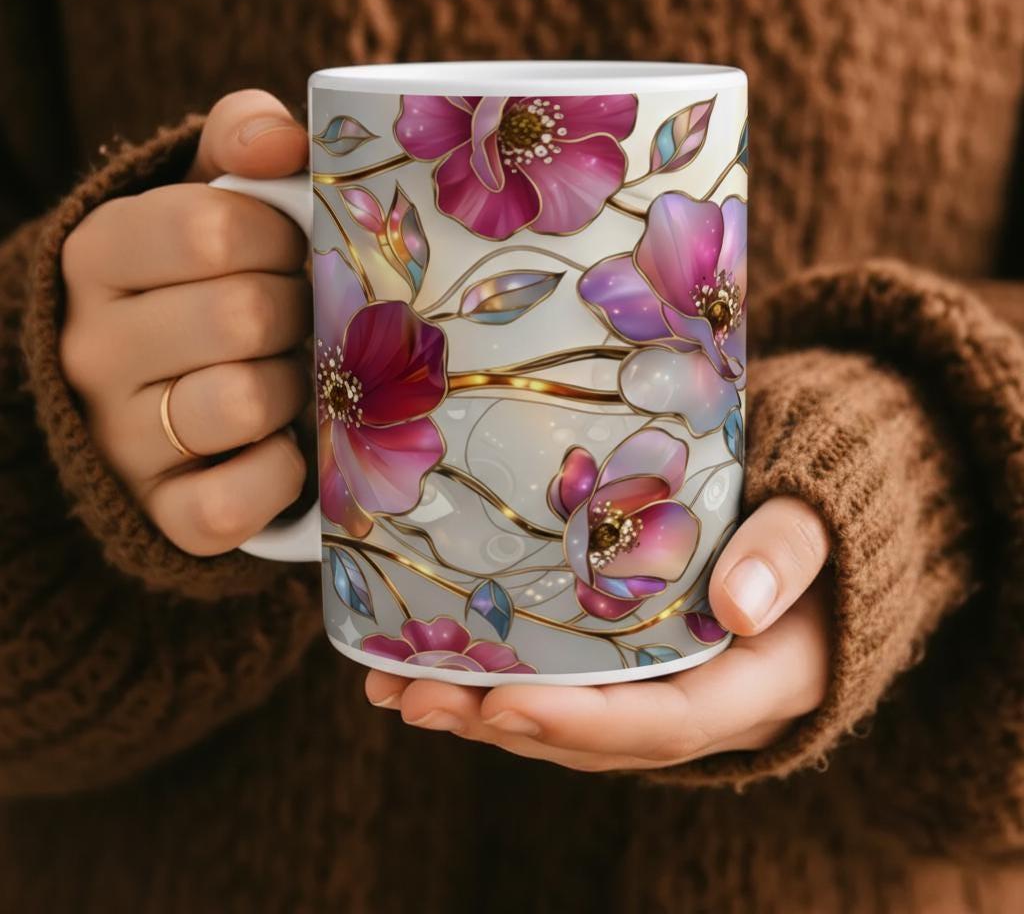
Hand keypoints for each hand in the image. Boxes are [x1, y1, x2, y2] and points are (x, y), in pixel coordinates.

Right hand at [60, 90, 311, 555]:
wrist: (160, 392)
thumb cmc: (205, 281)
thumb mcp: (209, 195)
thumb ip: (240, 142)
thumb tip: (281, 140)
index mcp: (100, 257)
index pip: (210, 228)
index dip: (283, 238)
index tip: (298, 249)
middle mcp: (91, 348)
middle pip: (241, 316)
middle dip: (302, 313)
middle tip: (310, 316)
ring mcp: (117, 438)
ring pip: (242, 402)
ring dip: (299, 389)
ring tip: (299, 377)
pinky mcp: (159, 512)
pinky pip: (231, 502)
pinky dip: (282, 475)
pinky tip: (291, 448)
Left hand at [364, 497, 830, 771]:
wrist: (830, 535)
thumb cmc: (829, 526)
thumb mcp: (826, 528)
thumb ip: (790, 552)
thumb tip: (745, 602)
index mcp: (755, 685)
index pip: (663, 724)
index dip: (582, 725)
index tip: (500, 704)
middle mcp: (701, 704)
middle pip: (593, 735)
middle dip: (500, 721)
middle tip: (411, 694)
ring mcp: (665, 688)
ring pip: (567, 718)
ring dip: (478, 707)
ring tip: (392, 681)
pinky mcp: (636, 663)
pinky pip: (565, 685)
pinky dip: (499, 680)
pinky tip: (431, 658)